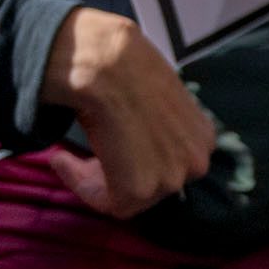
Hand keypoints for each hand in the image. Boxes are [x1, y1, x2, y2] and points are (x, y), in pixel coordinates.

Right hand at [41, 6, 214, 214]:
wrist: (107, 65)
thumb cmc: (126, 68)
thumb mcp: (158, 98)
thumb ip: (159, 126)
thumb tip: (138, 141)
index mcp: (204, 138)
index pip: (168, 164)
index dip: (134, 158)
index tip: (107, 148)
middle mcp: (197, 162)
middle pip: (151, 183)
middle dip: (118, 171)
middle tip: (87, 154)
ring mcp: (172, 179)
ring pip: (128, 196)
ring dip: (95, 178)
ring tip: (70, 156)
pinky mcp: (140, 192)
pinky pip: (107, 203)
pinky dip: (80, 185)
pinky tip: (64, 160)